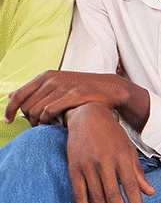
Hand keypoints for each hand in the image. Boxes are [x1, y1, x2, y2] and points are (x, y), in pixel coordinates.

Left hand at [6, 71, 126, 126]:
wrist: (109, 88)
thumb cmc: (82, 88)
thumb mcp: (57, 84)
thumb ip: (35, 90)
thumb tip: (10, 95)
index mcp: (45, 76)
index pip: (18, 95)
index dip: (9, 110)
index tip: (7, 120)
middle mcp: (51, 80)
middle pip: (26, 105)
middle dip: (27, 119)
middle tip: (35, 126)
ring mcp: (62, 87)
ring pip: (36, 110)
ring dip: (37, 122)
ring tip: (44, 126)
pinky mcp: (72, 95)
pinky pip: (49, 111)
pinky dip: (46, 120)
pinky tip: (51, 123)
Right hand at [65, 103, 154, 202]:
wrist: (87, 115)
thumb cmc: (112, 135)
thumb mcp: (129, 150)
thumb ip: (138, 172)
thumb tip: (150, 193)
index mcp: (122, 158)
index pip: (130, 186)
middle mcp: (105, 163)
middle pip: (113, 196)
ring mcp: (88, 166)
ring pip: (96, 197)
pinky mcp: (74, 168)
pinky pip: (79, 192)